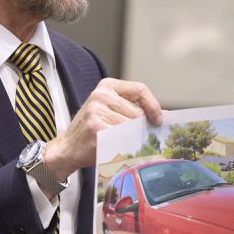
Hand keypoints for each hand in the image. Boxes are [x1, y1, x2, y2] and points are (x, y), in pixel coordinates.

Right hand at [44, 77, 161, 180]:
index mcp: (107, 86)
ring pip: (132, 126)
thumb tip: (165, 116)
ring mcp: (97, 110)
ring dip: (132, 137)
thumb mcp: (111, 110)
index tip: (158, 120)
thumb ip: (135, 109)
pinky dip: (125, 144)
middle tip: (135, 136)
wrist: (68, 148)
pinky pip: (123, 137)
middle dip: (141, 126)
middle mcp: (101, 95)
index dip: (153, 106)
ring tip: (119, 141)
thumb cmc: (94, 130)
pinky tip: (115, 146)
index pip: (140, 89)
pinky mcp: (96, 127)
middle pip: (138, 111)